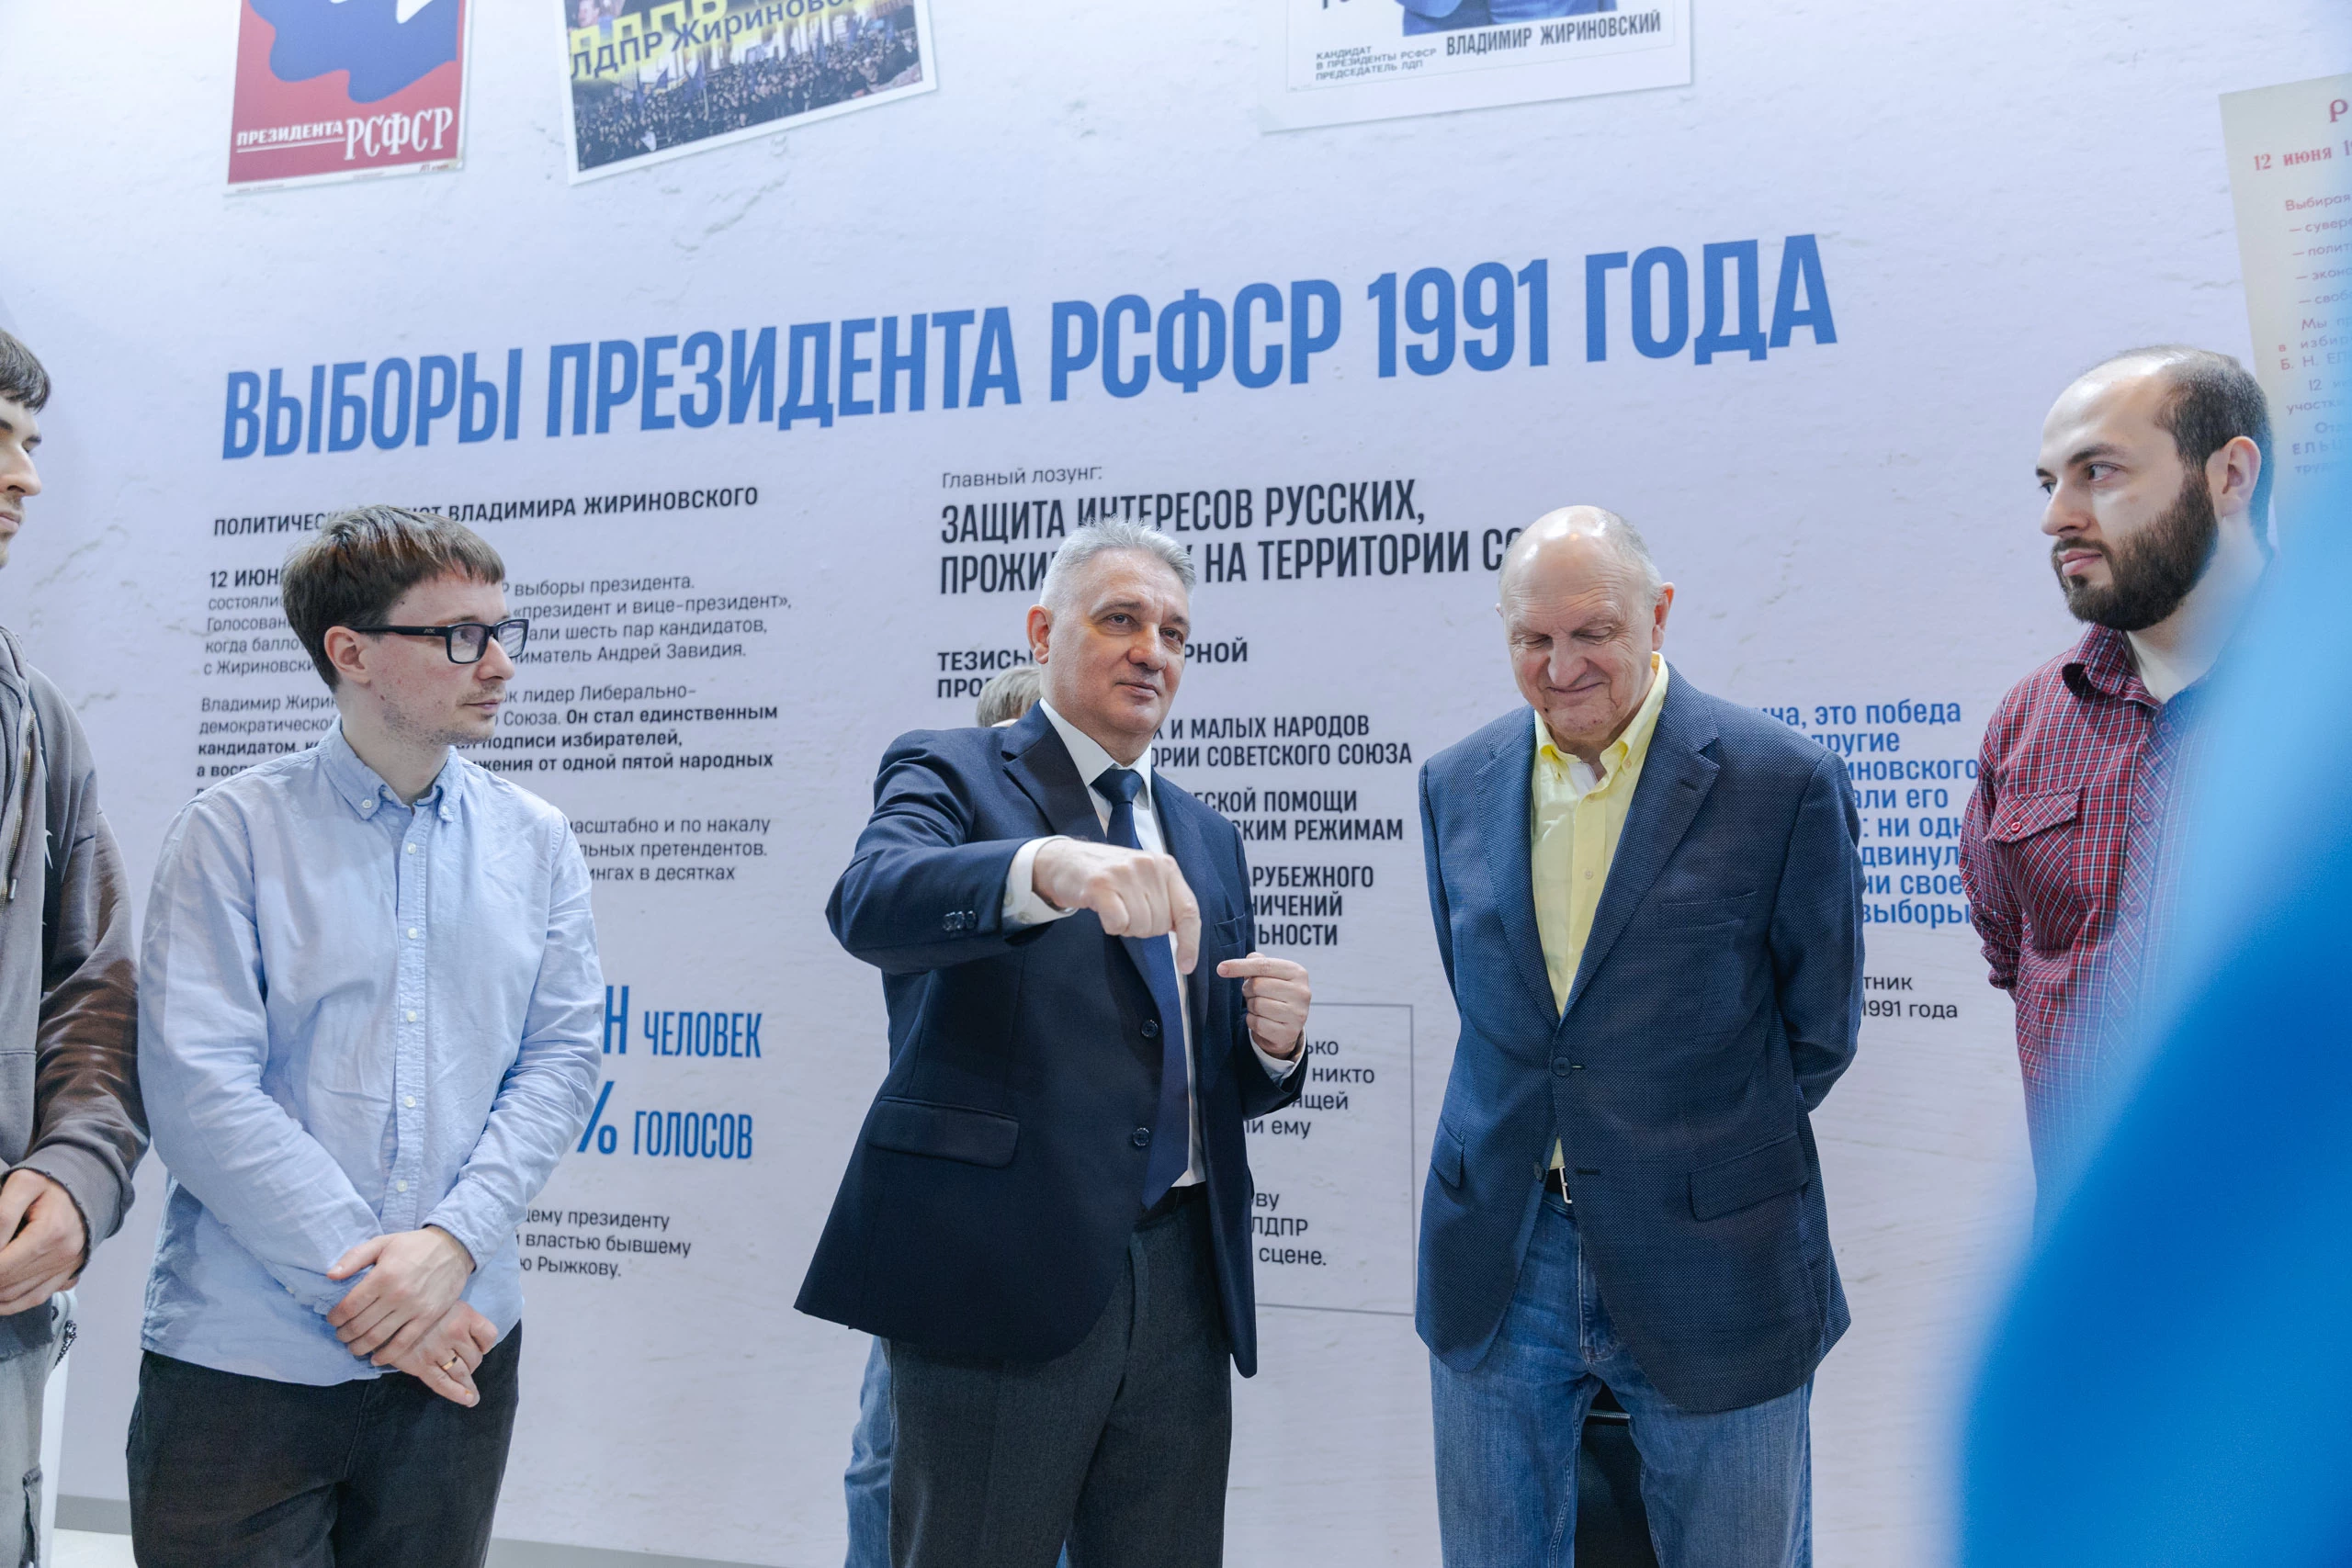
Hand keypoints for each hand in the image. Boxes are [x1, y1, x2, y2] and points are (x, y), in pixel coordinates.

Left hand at [0, 1170, 84, 1315]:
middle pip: (7, 1281)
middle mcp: (61, 1254)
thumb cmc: (52, 1185)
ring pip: (17, 1294)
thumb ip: (3, 1213)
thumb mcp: (23, 1184)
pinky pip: (35, 1298)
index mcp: (50, 1232)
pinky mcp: (67, 1274)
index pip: (2, 1264)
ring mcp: (65, 1267)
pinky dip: (11, 1305)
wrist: (86, 1189)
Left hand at [326, 1226, 474, 1361]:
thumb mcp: (382, 1242)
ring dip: (359, 1347)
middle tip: (340, 1334)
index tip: (333, 1320)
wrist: (453, 1248)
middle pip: (360, 1325)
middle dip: (344, 1334)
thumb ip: (354, 1258)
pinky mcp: (428, 1318)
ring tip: (353, 1346)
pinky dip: (386, 1356)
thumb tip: (330, 1276)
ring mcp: (413, 1309)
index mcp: (382, 1276)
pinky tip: (375, 1359)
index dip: (335, 1317)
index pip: (349, 1306)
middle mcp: (396, 1295)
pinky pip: (403, 1343)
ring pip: (378, 1337)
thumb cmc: (414, 1245)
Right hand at [389, 1300, 498, 1407]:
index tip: (482, 1348)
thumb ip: (462, 1318)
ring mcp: (437, 1350)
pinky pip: (443, 1383)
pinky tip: (468, 1399)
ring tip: (472, 1394)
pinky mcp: (420, 1364)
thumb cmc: (420, 1307)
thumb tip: (477, 1341)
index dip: (486, 1344)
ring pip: (462, 1371)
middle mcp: (453, 1332)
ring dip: (468, 1383)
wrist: (386, 1312)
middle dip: (473, 1363)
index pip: (489, 1335)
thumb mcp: (446, 1302)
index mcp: (463, 1314)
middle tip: (466, 1365)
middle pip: (475, 1356)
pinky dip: (457, 1393)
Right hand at [1032, 838, 1201, 974]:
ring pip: (1140, 926)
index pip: (1188, 909)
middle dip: (1144, 928)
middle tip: (1126, 909)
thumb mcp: (1145, 878)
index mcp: (1165, 865)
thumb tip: (1184, 934)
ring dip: (1126, 927)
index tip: (1186, 966)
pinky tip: (1103, 910)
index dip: (1190, 942)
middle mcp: (1148, 865)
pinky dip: (1111, 926)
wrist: (1064, 860)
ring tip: (1114, 907)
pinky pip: (1118, 924)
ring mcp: (1124, 874)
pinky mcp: (1101, 885)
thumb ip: (1166, 899)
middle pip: (1161, 925)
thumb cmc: (1109, 875)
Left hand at [1217, 952, 1310, 1059]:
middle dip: (1247, 990)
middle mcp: (1302, 992)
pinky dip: (1252, 1021)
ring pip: (1257, 1005)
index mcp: (1298, 973)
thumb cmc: (1274, 995)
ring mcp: (1297, 1014)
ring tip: (1259, 1007)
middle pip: (1258, 985)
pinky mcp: (1288, 1033)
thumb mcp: (1270, 975)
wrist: (1286, 1027)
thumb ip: (1258, 963)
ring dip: (1251, 1006)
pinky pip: (1257, 1023)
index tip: (1221, 968)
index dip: (1240, 966)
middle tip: (1252, 994)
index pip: (1264, 965)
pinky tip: (1262, 1020)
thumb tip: (1248, 957)